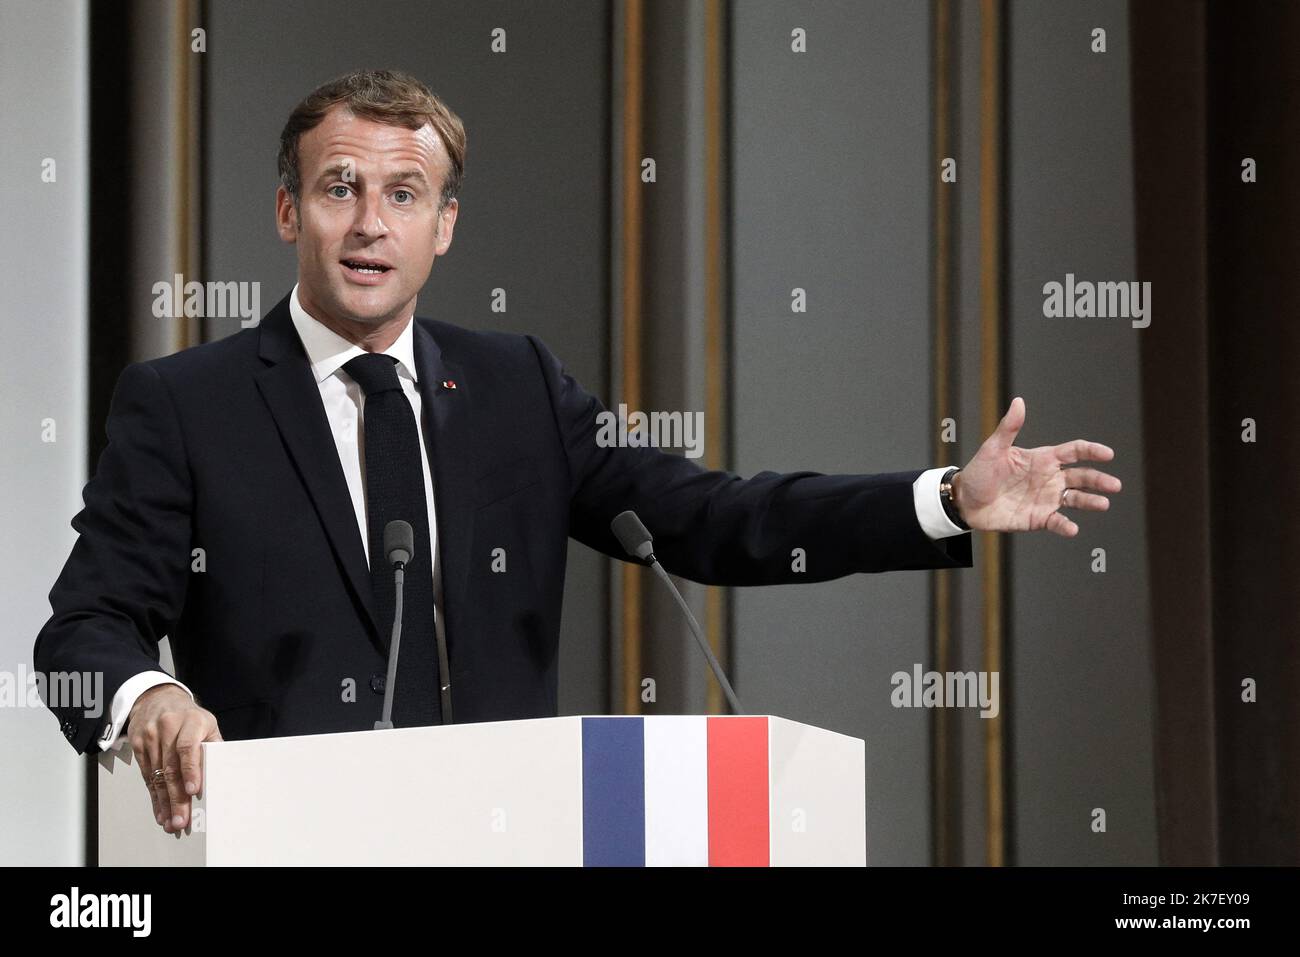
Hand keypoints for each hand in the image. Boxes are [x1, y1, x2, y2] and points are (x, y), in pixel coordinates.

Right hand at [127, 684, 221, 832]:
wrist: (157, 698)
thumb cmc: (188, 716)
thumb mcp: (207, 723)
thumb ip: (213, 746)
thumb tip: (222, 772)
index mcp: (192, 720)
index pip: (189, 747)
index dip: (191, 770)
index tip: (193, 791)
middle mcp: (169, 727)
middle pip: (171, 767)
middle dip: (176, 797)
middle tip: (181, 820)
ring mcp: (150, 736)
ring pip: (157, 775)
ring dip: (164, 802)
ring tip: (171, 822)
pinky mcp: (138, 745)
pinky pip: (146, 776)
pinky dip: (154, 796)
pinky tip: (160, 810)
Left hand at [950, 397, 1120, 537]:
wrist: (964, 501)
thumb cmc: (978, 472)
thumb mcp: (993, 449)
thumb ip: (1009, 428)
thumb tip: (1019, 401)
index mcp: (1042, 459)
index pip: (1074, 452)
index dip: (1092, 451)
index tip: (1108, 454)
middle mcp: (1049, 478)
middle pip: (1082, 477)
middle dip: (1099, 480)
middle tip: (1114, 485)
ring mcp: (1046, 499)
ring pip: (1075, 499)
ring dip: (1090, 501)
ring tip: (1103, 504)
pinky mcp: (1038, 518)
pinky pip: (1057, 522)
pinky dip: (1065, 526)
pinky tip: (1072, 528)